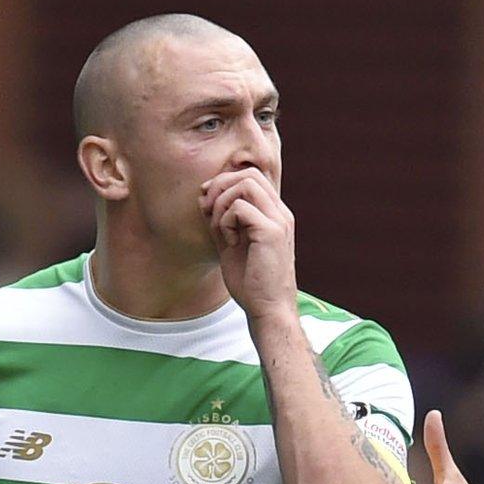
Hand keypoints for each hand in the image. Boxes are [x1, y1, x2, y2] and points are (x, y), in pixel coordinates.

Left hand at [201, 167, 297, 321]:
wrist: (269, 308)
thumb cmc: (252, 281)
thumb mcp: (231, 243)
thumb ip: (221, 219)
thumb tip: (203, 194)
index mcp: (275, 215)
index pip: (251, 177)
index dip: (224, 183)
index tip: (208, 206)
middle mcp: (281, 213)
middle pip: (248, 174)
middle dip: (220, 187)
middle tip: (209, 212)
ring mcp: (279, 221)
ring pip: (245, 184)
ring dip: (222, 203)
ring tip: (221, 229)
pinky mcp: (271, 232)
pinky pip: (239, 207)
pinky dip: (226, 221)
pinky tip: (230, 242)